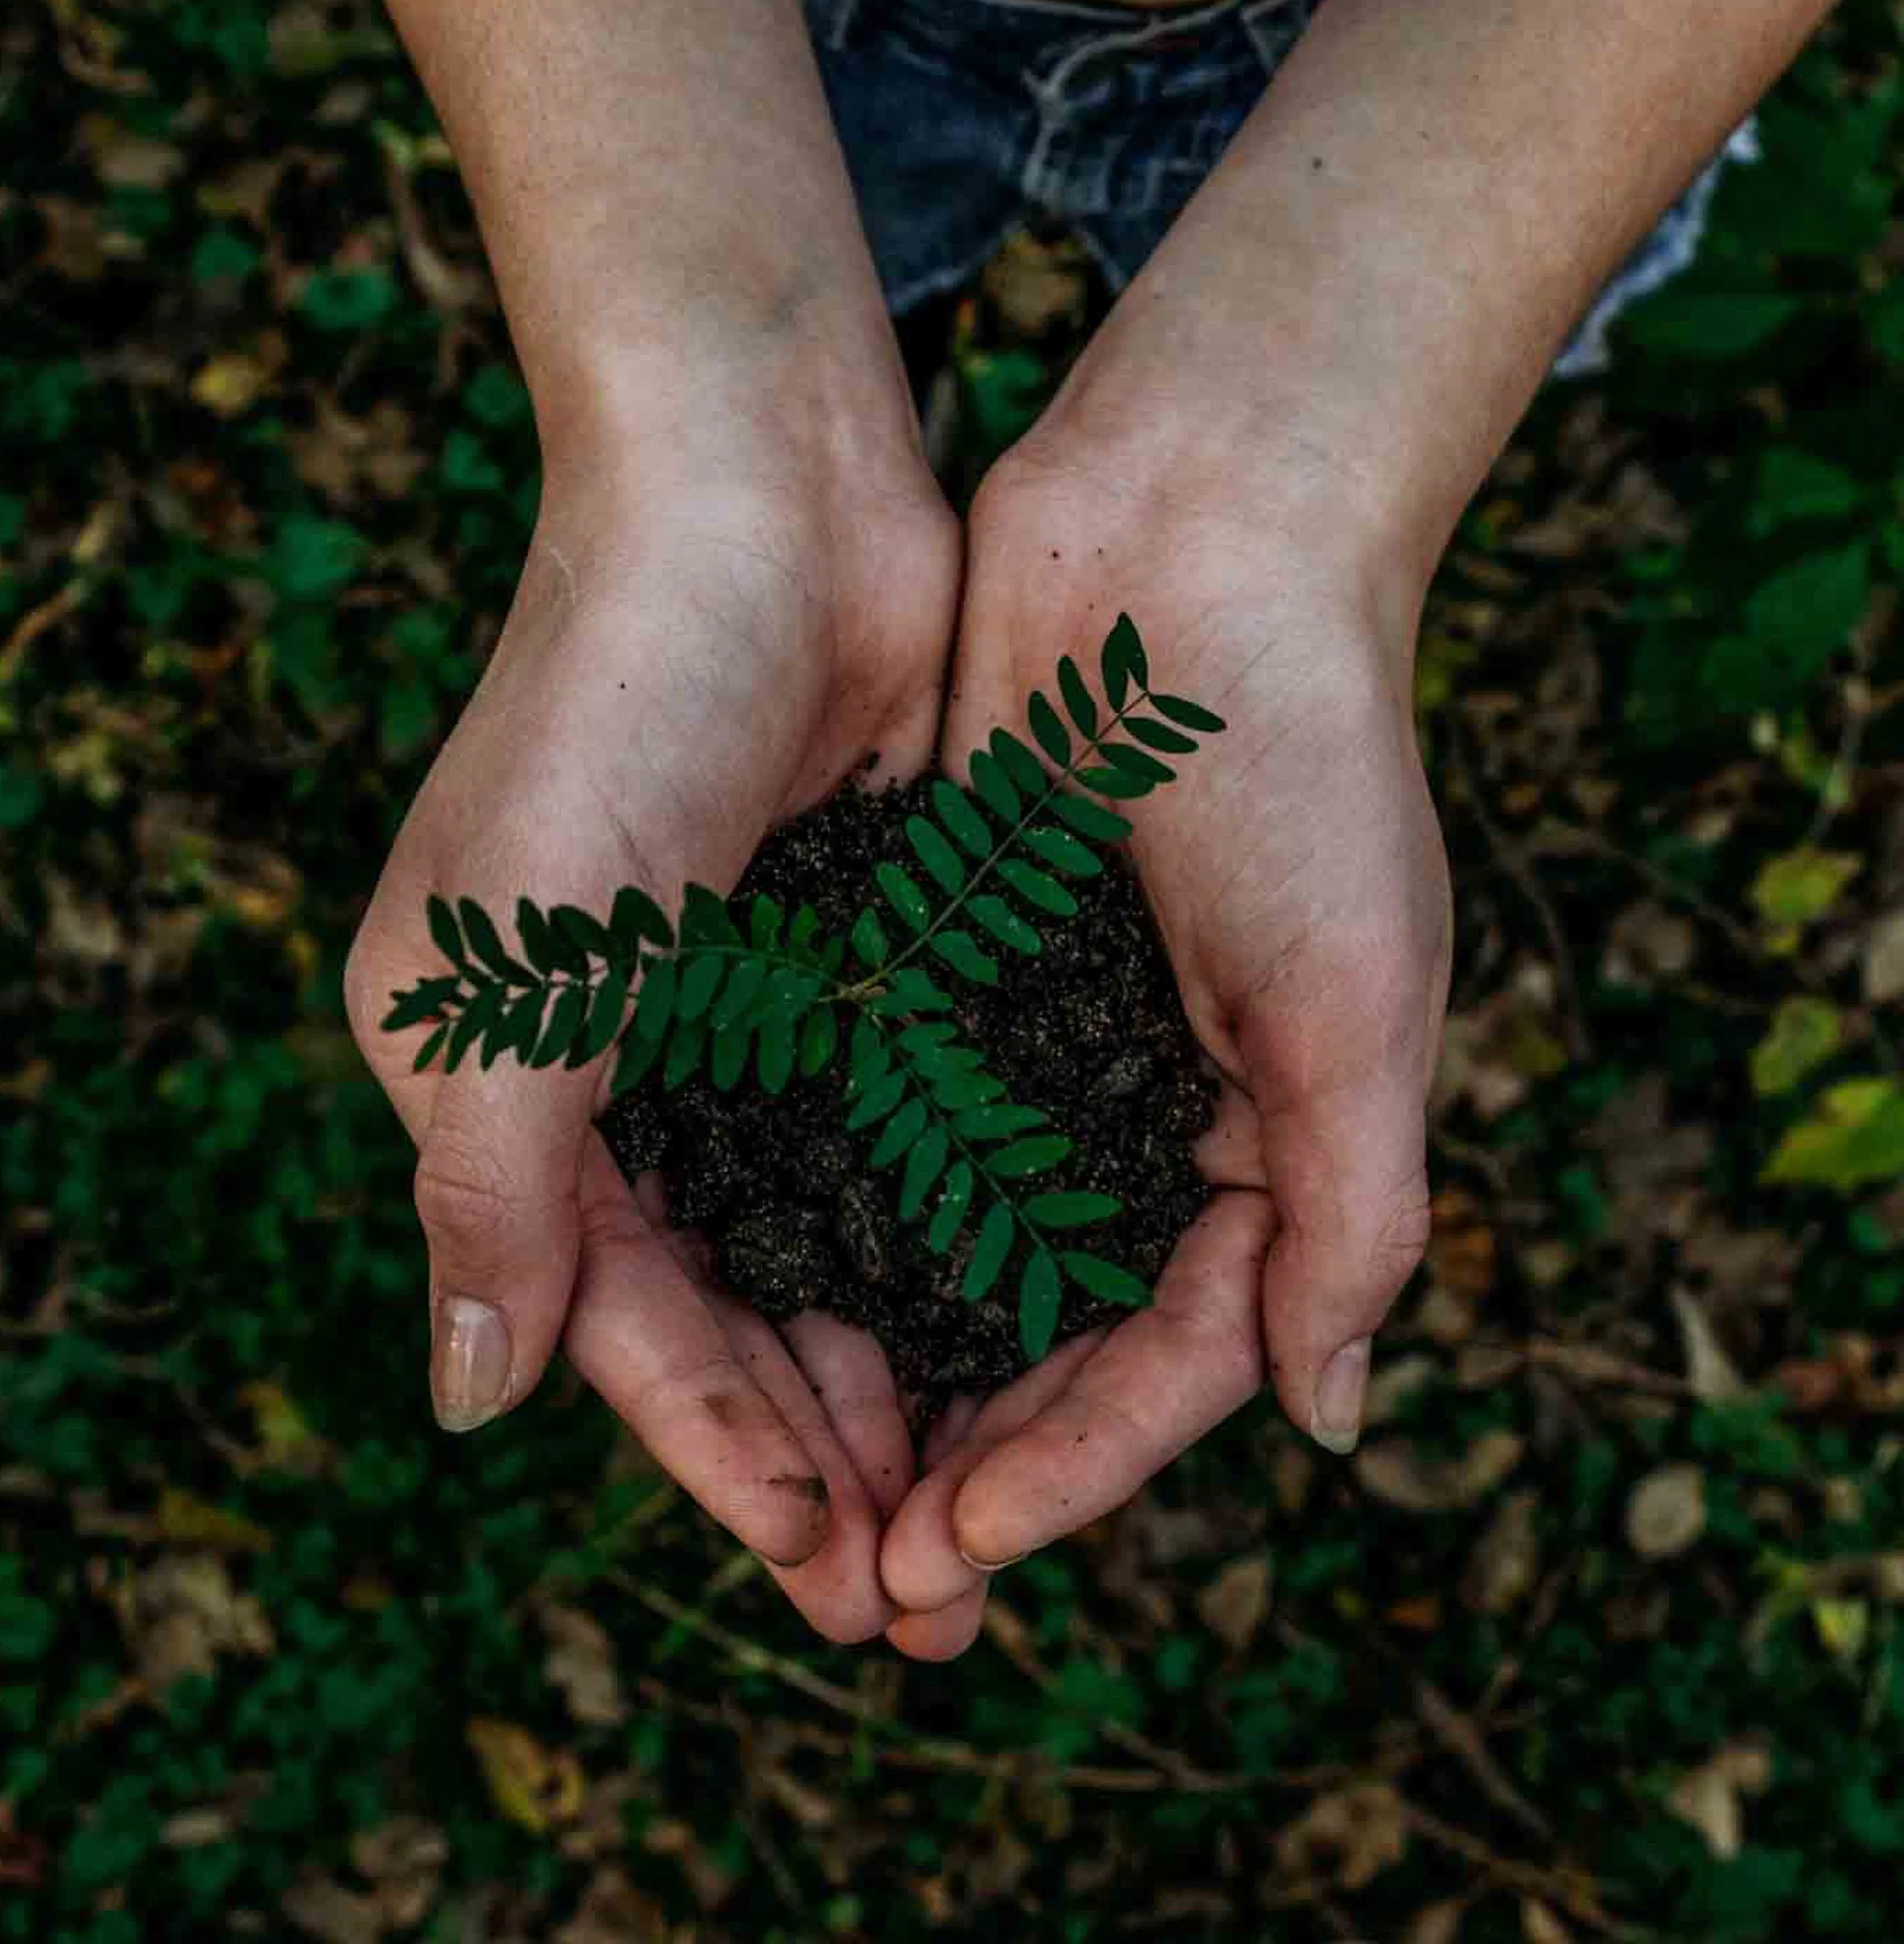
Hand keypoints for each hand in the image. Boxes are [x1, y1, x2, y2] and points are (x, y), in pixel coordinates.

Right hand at [346, 403, 958, 1643]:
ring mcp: (757, 1022)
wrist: (759, 498)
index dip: (719, 1452)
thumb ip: (487, 1190)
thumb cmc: (610, 709)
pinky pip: (909, 1143)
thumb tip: (466, 1401)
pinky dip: (952, 1242)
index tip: (826, 1565)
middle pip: (735, 1311)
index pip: (621, 1320)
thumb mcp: (507, 967)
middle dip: (823, 1452)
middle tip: (926, 1596)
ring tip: (986, 1505)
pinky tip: (1022, 1332)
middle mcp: (634, 1072)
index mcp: (515, 1086)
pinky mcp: (865, 966)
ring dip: (898, 1374)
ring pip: (831, 1249)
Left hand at [878, 412, 1451, 1657]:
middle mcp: (1141, 1114)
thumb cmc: (1303, 758)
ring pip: (949, 1255)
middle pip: (1049, 1336)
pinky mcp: (939, 970)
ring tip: (801, 1491)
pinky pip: (879, 1126)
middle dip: (967, 1459)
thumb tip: (1328, 1420)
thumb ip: (1355, 1213)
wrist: (1190, 538)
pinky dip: (832, 1218)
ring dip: (886, 1373)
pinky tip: (759, 1302)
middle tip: (868, 1582)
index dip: (1076, 1466)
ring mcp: (1032, 1046)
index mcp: (1263, 1142)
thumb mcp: (1361, 996)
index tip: (962, 1545)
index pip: (1171, 1357)